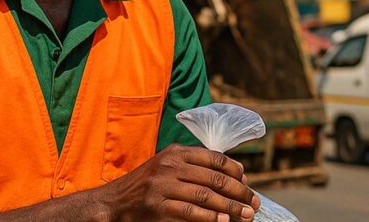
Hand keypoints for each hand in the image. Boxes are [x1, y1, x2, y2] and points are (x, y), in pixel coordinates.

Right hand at [103, 144, 260, 221]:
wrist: (115, 202)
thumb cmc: (147, 184)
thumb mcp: (167, 165)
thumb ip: (194, 165)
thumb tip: (234, 174)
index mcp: (175, 152)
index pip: (214, 158)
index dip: (235, 171)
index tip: (247, 182)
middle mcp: (170, 166)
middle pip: (214, 178)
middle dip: (239, 192)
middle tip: (254, 203)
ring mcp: (163, 187)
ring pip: (206, 196)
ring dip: (231, 208)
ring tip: (246, 216)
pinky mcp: (158, 208)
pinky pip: (191, 213)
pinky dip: (211, 218)